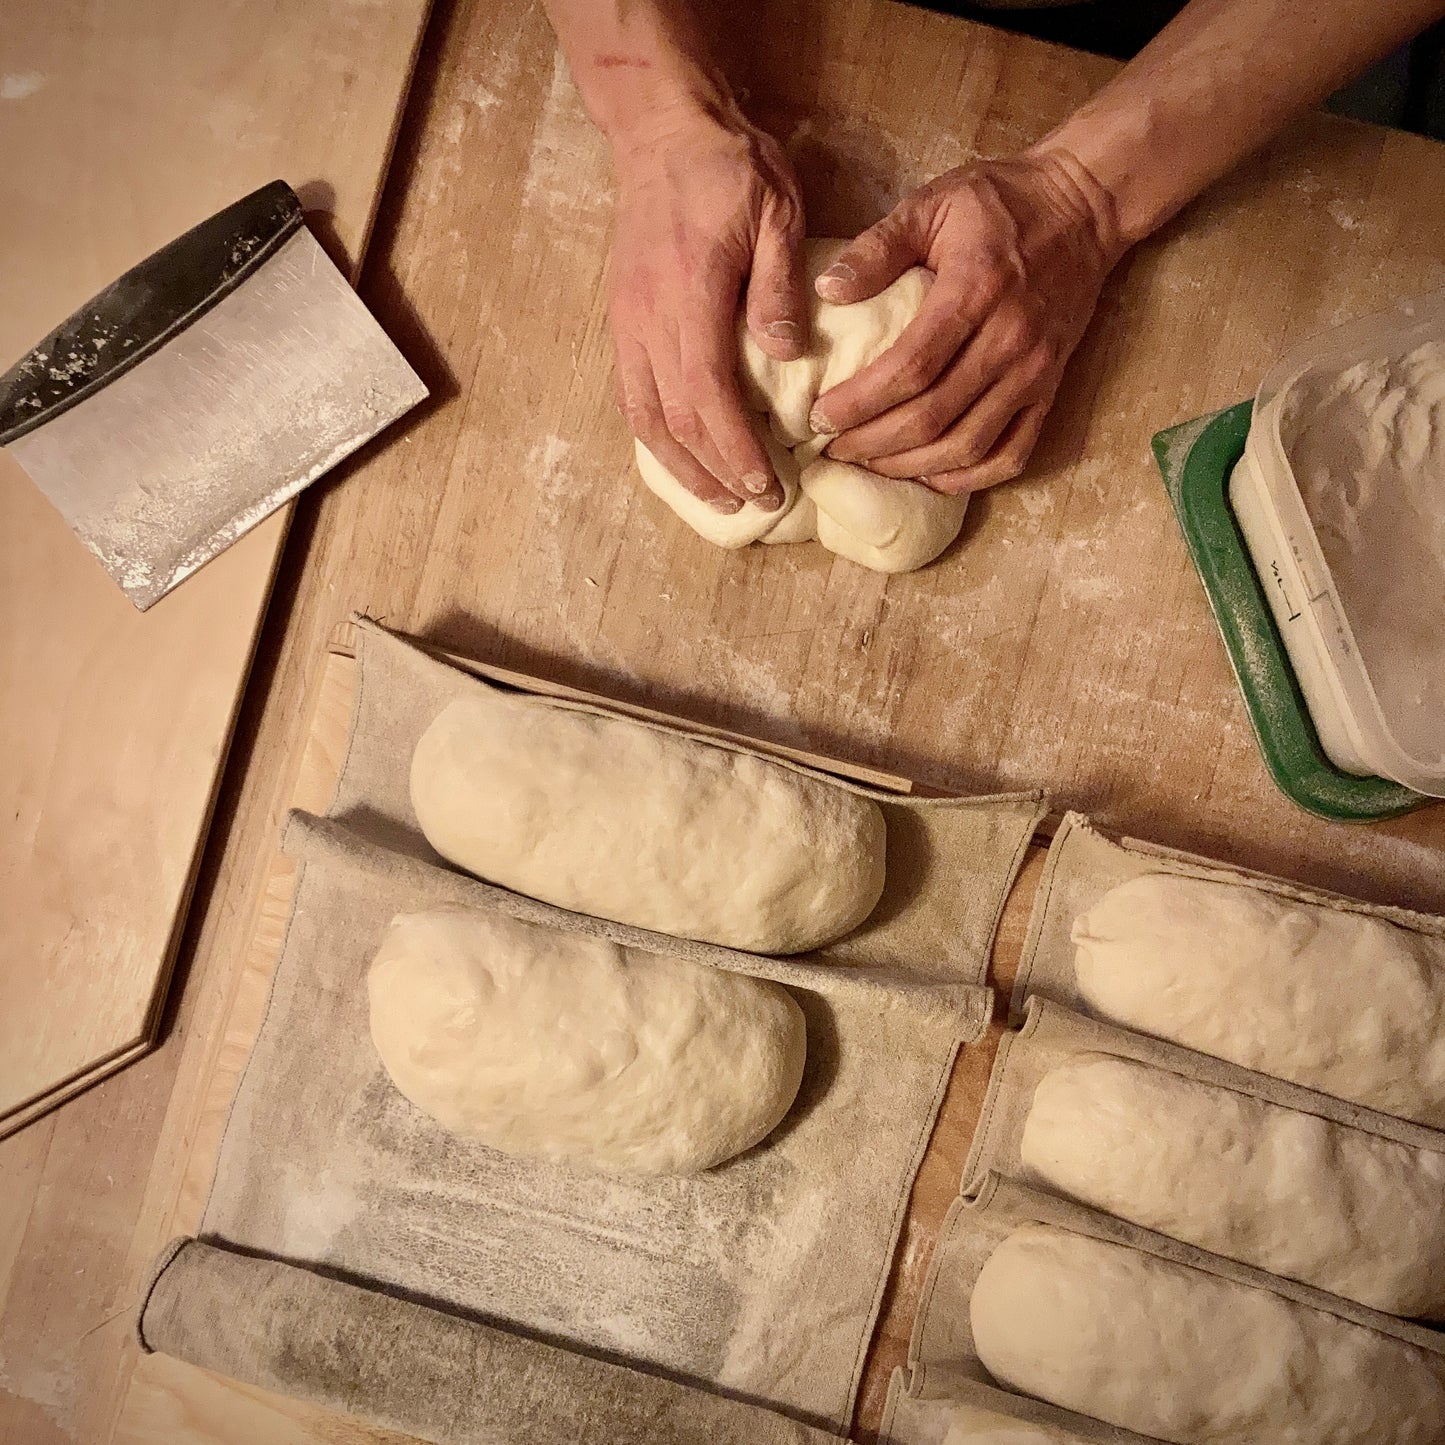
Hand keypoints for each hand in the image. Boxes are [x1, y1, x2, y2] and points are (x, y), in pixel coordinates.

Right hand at [610, 104, 806, 511]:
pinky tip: (683, 459)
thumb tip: (789, 355)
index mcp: (690, 295)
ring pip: (645, 418)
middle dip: (715, 472)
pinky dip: (657, 437)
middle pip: (674, 421)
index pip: (708, 395)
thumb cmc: (728, 168)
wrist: (661, 131)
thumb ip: (779, 286)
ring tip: (718, 499)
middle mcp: (648, 319)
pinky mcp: (622, 322)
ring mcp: (628, 323)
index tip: (767, 484)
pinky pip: (632, 396)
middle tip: (755, 505)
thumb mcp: (776, 213)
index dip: (735, 449)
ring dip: (681, 467)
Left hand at [809, 150, 1124, 493]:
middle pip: (933, 417)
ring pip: (968, 444)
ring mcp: (1034, 371)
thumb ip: (877, 248)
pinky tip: (929, 477)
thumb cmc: (1000, 203)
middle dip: (873, 443)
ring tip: (868, 464)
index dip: (860, 403)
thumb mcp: (932, 205)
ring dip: (911, 466)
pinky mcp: (1050, 389)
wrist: (1083, 207)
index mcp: (975, 291)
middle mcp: (1009, 340)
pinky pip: (1011, 452)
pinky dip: (969, 477)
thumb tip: (826, 292)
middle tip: (832, 449)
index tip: (821, 416)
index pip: (910, 367)